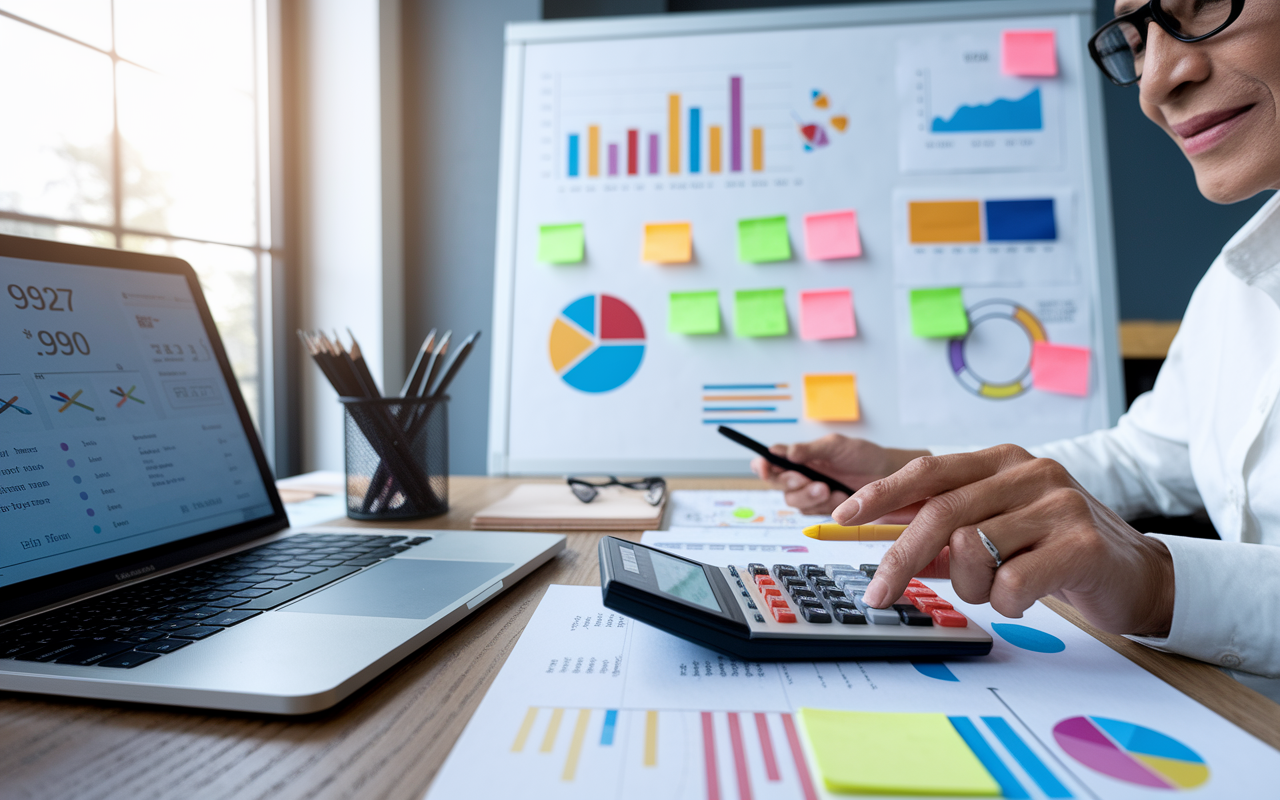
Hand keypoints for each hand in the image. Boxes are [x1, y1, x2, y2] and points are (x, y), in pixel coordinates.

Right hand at [750, 434, 928, 515]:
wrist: (889, 474)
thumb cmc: (862, 455)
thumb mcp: (835, 446)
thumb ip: (809, 450)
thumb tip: (782, 451)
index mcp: (800, 458)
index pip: (772, 463)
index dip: (763, 466)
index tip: (764, 466)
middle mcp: (803, 476)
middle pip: (781, 486)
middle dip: (792, 484)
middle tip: (808, 481)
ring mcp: (813, 494)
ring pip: (796, 502)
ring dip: (809, 497)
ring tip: (828, 490)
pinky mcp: (826, 509)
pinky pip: (815, 512)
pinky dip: (826, 506)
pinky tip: (840, 497)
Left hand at [833, 444, 1175, 636]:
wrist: (1136, 575)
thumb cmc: (1056, 551)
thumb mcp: (999, 530)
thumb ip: (948, 533)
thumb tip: (885, 544)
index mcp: (1002, 461)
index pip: (927, 470)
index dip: (880, 493)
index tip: (842, 517)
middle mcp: (1029, 471)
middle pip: (940, 513)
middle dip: (901, 560)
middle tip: (878, 595)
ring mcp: (1058, 504)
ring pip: (972, 551)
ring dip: (973, 587)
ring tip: (1000, 588)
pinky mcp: (1080, 543)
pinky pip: (1011, 583)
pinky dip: (1006, 602)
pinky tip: (1028, 597)